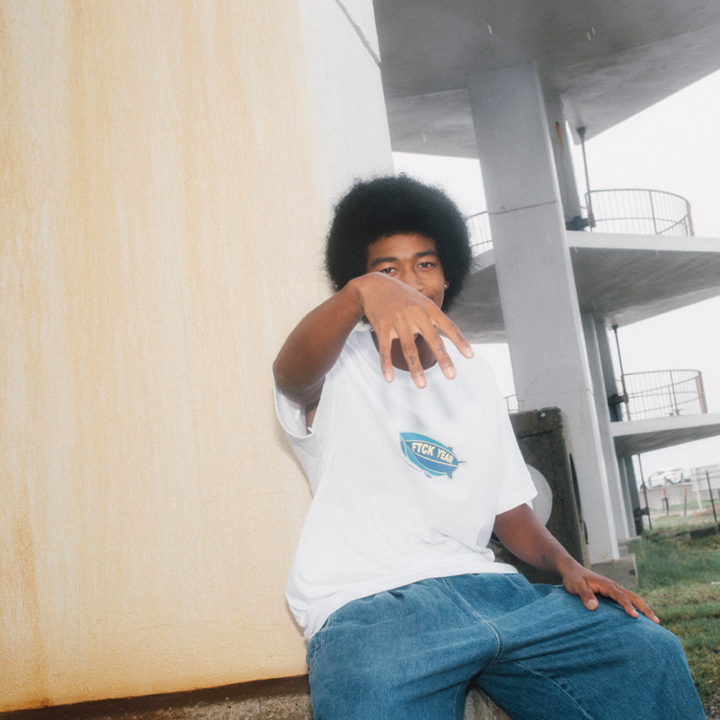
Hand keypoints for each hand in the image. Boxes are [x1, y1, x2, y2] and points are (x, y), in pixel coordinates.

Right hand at [352, 273, 473, 388]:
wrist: (374, 285)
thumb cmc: (402, 296)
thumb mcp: (421, 301)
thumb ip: (432, 318)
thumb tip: (443, 339)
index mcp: (428, 308)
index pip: (448, 326)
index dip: (459, 341)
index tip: (470, 356)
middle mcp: (415, 314)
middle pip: (432, 338)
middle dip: (442, 358)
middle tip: (451, 375)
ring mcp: (398, 320)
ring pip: (409, 347)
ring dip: (415, 368)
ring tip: (422, 385)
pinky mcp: (382, 327)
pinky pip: (385, 349)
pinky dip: (386, 365)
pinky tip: (389, 378)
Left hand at [561, 565, 659, 622]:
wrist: (572, 571)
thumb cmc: (573, 579)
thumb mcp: (576, 586)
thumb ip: (584, 595)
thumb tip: (594, 607)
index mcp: (606, 584)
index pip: (620, 596)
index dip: (628, 606)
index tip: (635, 617)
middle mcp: (613, 586)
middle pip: (633, 597)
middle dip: (645, 608)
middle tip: (657, 622)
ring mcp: (613, 590)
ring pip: (632, 598)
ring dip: (643, 608)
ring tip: (655, 622)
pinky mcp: (611, 594)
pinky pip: (626, 601)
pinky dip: (635, 608)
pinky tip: (639, 618)